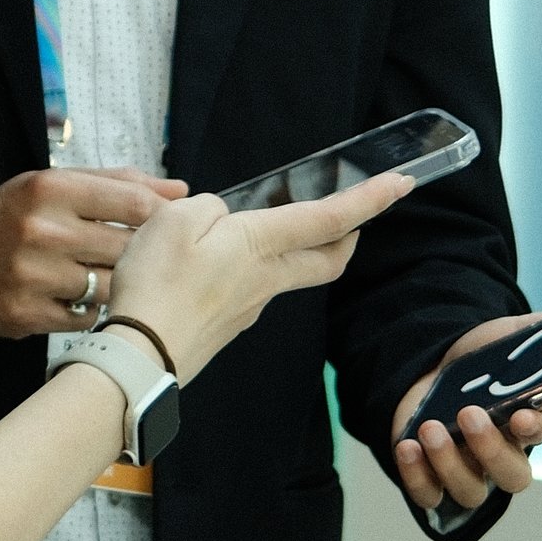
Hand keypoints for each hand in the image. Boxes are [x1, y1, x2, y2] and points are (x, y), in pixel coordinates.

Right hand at [0, 167, 186, 337]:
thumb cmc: (13, 216)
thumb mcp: (55, 184)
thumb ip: (118, 183)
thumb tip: (180, 189)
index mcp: (50, 188)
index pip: (133, 200)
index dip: (162, 214)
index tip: (171, 224)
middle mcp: (42, 230)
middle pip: (127, 247)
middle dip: (142, 254)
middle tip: (143, 257)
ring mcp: (33, 276)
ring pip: (112, 286)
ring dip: (119, 284)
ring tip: (106, 275)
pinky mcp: (27, 314)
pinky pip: (88, 317)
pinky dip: (91, 309)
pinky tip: (79, 296)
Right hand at [105, 173, 413, 388]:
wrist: (140, 358)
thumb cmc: (156, 286)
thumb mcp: (174, 221)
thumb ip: (208, 209)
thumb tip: (223, 218)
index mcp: (259, 244)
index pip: (329, 218)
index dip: (369, 199)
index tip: (401, 182)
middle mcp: (266, 279)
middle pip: (329, 258)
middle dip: (349, 236)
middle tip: (353, 216)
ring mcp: (250, 308)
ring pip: (289, 275)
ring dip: (293, 252)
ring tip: (256, 229)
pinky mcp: (228, 326)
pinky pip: (251, 292)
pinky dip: (250, 273)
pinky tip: (214, 268)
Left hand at [390, 308, 541, 519]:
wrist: (429, 365)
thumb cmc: (480, 359)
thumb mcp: (509, 337)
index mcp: (527, 421)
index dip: (535, 431)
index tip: (521, 417)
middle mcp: (502, 454)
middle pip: (512, 476)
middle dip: (490, 450)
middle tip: (468, 414)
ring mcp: (467, 469)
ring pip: (471, 491)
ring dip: (449, 464)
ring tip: (430, 427)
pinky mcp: (430, 476)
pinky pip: (428, 495)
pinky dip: (417, 478)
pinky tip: (407, 446)